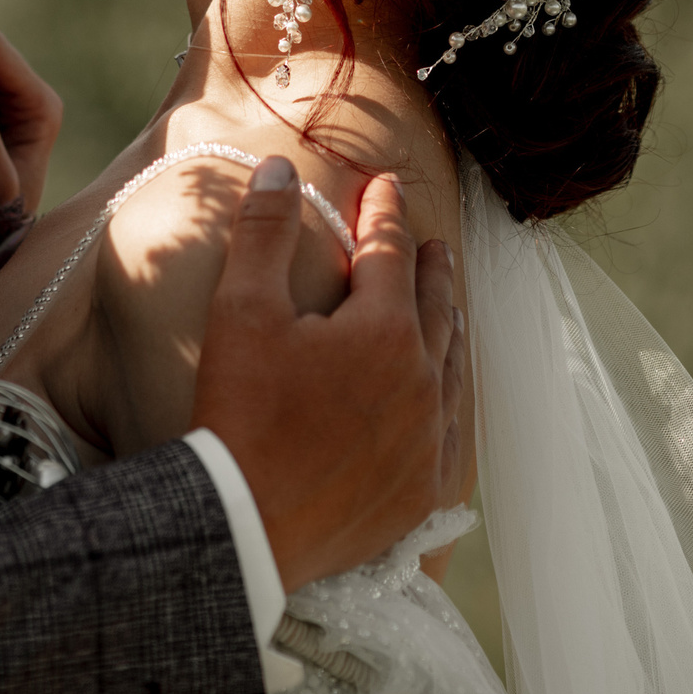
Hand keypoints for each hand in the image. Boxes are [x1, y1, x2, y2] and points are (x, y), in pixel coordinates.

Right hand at [191, 160, 467, 590]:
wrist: (247, 523)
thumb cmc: (241, 411)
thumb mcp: (241, 310)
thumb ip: (263, 232)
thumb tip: (279, 170)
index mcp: (385, 331)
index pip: (389, 254)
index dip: (383, 214)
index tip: (384, 186)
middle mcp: (423, 382)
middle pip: (435, 309)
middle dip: (429, 270)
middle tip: (431, 244)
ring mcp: (429, 441)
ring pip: (452, 370)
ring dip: (447, 331)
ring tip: (448, 310)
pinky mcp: (423, 490)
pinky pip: (451, 434)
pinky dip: (449, 402)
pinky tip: (443, 400)